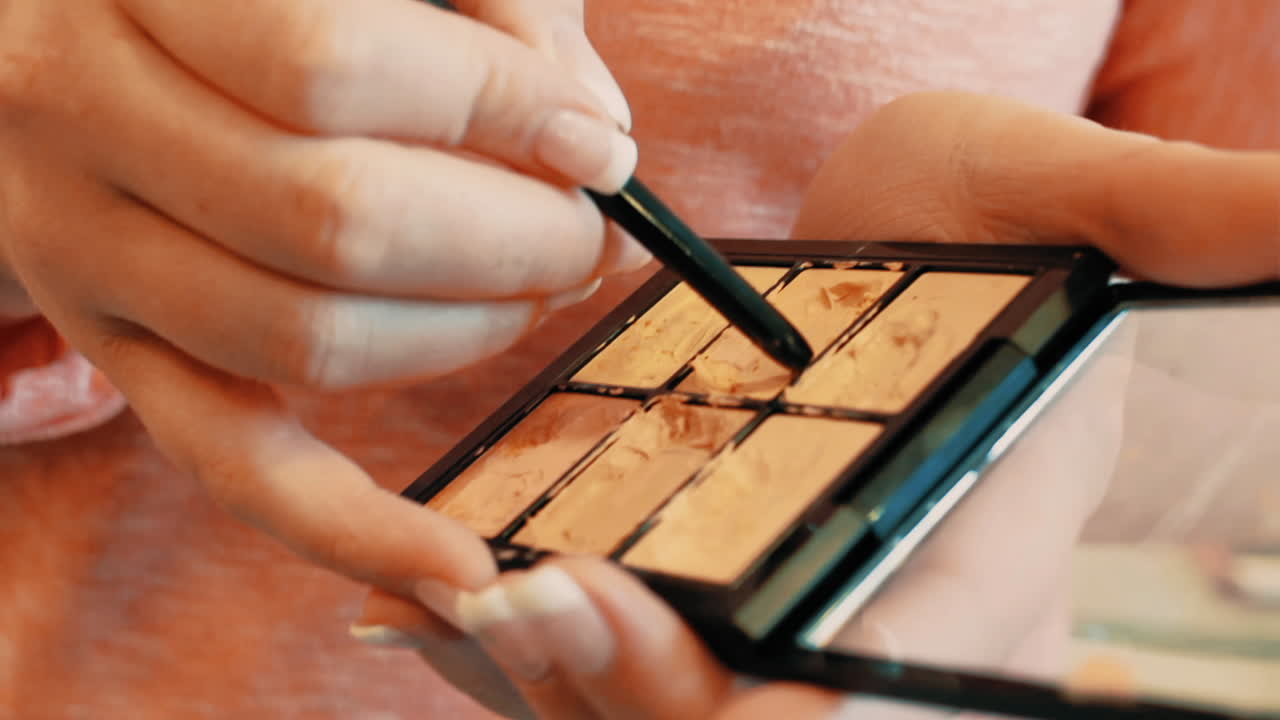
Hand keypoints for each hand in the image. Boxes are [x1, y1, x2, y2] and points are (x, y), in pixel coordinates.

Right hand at [0, 0, 645, 615]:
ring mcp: (82, 247)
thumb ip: (487, 0)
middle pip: (330, 219)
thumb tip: (591, 137)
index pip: (335, 64)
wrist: (57, 22)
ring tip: (540, 289)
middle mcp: (75, 110)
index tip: (599, 148)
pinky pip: (229, 464)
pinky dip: (348, 527)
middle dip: (509, 239)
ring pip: (301, 338)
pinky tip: (456, 566)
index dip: (499, 112)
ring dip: (467, 332)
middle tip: (589, 234)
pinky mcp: (117, 348)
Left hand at [356, 91, 1279, 717]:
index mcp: (986, 537)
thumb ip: (1177, 217)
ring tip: (489, 606)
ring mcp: (792, 616)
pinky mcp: (712, 590)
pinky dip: (537, 653)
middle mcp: (887, 611)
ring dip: (580, 680)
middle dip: (662, 694)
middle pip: (777, 711)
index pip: (917, 658)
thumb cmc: (989, 214)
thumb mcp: (1076, 195)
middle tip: (545, 612)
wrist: (903, 243)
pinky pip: (624, 663)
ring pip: (682, 706)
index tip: (733, 699)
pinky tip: (460, 612)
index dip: (826, 704)